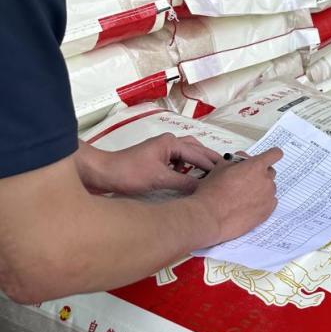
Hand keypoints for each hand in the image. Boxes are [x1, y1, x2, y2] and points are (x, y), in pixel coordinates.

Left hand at [76, 134, 223, 195]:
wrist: (102, 173)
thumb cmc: (129, 173)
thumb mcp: (159, 179)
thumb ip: (183, 183)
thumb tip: (204, 189)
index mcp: (172, 143)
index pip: (199, 155)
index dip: (213, 166)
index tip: (227, 175)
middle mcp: (169, 142)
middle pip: (196, 148)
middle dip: (209, 159)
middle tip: (225, 170)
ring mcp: (162, 149)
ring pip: (187, 152)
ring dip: (198, 161)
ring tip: (210, 173)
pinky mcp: (156, 158)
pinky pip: (178, 159)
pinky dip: (187, 166)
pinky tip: (188, 177)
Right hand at [192, 148, 281, 244]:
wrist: (210, 216)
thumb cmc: (213, 192)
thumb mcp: (221, 167)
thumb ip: (237, 160)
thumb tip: (242, 160)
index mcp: (256, 166)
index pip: (275, 154)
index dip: (272, 155)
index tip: (269, 157)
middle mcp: (266, 180)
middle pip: (270, 172)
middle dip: (261, 174)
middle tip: (246, 180)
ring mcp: (268, 196)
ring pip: (269, 188)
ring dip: (260, 189)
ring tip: (243, 197)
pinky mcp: (267, 211)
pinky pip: (270, 202)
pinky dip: (262, 203)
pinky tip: (248, 206)